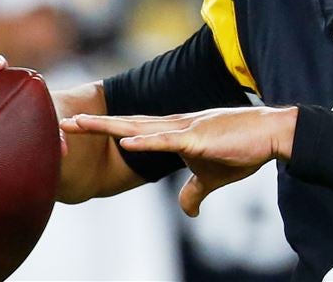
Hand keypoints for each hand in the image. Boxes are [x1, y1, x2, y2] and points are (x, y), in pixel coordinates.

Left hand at [60, 106, 297, 215]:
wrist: (271, 135)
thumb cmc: (244, 151)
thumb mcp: (214, 177)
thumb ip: (195, 192)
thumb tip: (188, 211)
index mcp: (175, 132)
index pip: (134, 130)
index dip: (106, 129)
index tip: (78, 129)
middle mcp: (174, 125)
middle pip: (126, 124)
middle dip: (93, 124)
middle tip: (61, 121)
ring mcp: (184, 129)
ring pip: (138, 126)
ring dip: (106, 126)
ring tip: (77, 124)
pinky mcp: (197, 138)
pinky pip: (166, 139)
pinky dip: (145, 139)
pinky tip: (124, 139)